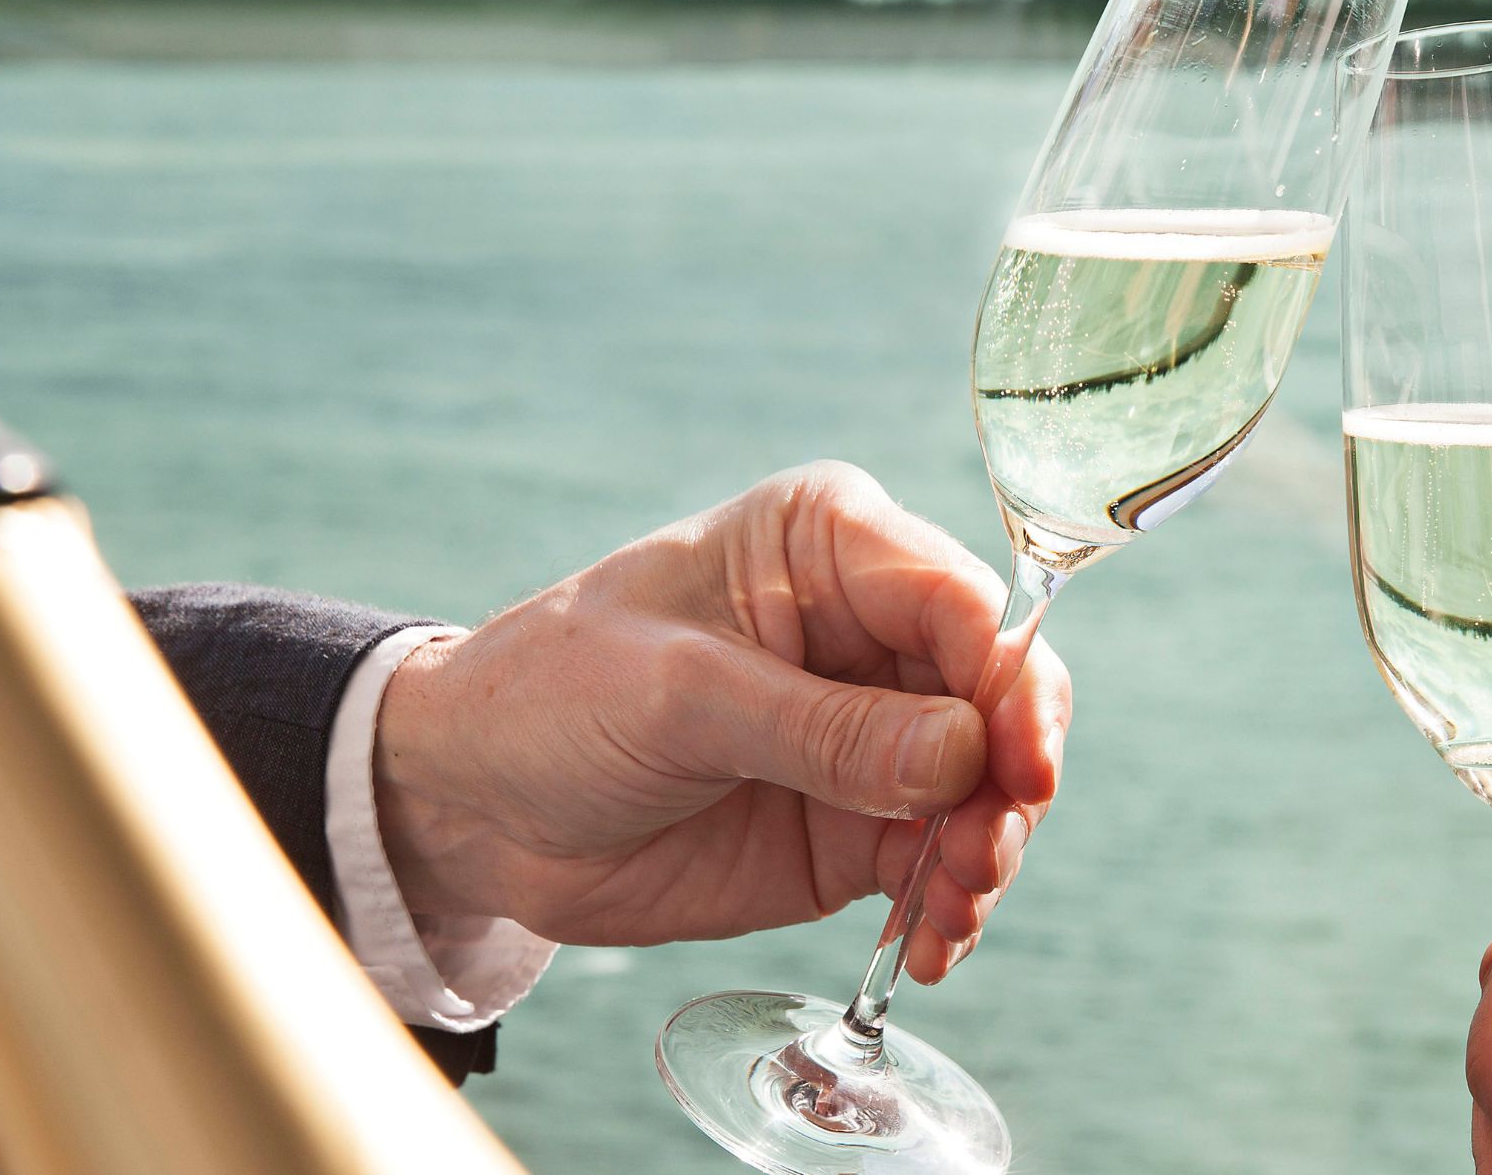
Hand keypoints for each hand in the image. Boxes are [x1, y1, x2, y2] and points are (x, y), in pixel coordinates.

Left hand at [371, 462, 1068, 983]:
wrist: (473, 802)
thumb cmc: (553, 696)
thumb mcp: (679, 700)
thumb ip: (824, 730)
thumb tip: (963, 756)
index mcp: (829, 543)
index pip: (963, 601)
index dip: (1010, 683)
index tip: (1018, 770)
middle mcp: (870, 627)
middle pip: (999, 695)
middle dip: (1010, 781)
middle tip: (980, 859)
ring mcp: (872, 729)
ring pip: (986, 786)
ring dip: (986, 853)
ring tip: (947, 915)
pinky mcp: (856, 820)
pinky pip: (937, 859)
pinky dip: (949, 905)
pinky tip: (928, 948)